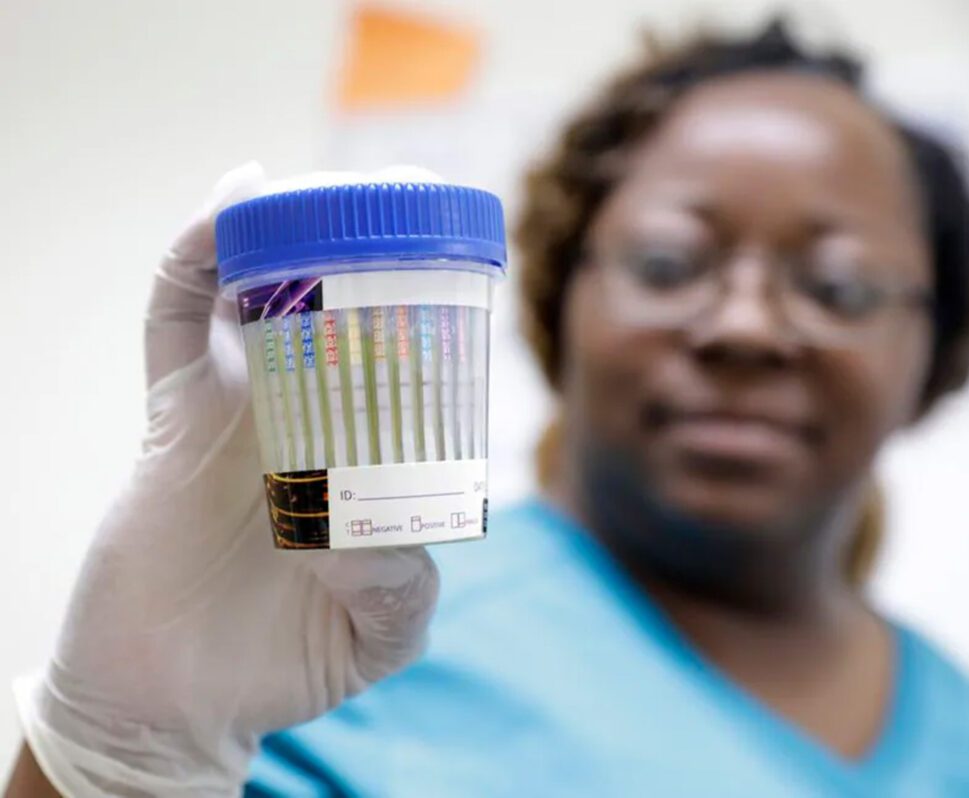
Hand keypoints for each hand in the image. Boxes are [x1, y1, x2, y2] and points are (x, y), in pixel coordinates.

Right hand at [13, 163, 439, 796]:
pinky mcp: (172, 413)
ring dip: (281, 227)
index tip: (457, 255)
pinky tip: (234, 201)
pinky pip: (175, 316)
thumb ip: (403, 591)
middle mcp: (301, 415)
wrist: (172, 699)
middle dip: (359, 241)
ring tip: (317, 185)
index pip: (399, 360)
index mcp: (359, 454)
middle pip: (328, 302)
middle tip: (398, 192)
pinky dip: (195, 256)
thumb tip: (383, 536)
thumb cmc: (281, 660)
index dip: (426, 303)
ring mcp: (235, 406)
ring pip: (253, 289)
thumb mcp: (375, 633)